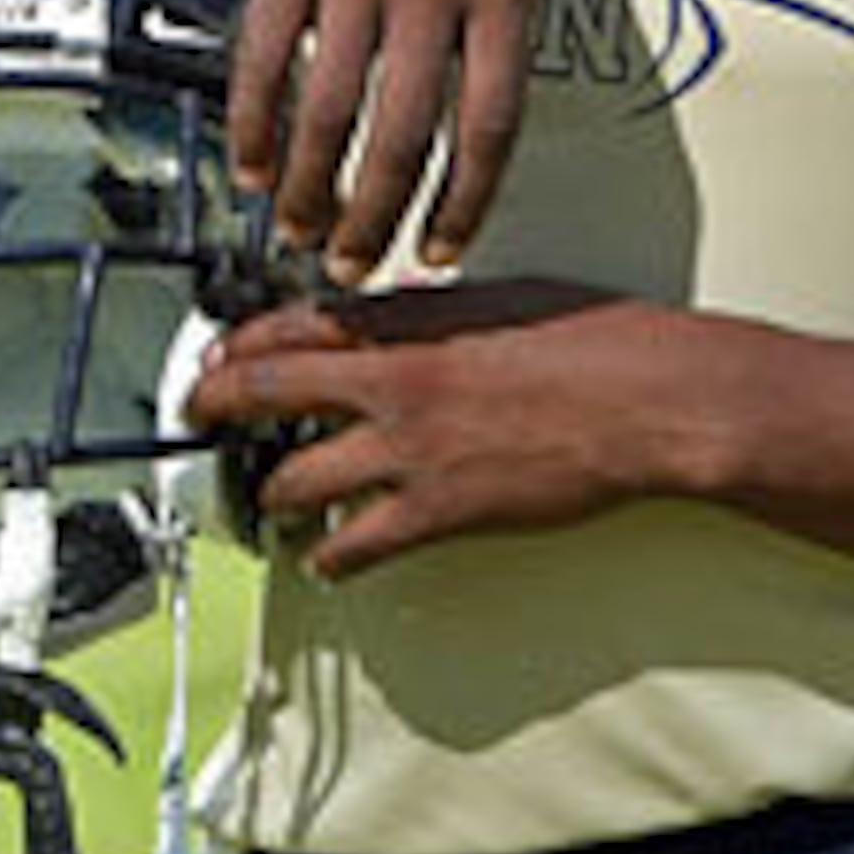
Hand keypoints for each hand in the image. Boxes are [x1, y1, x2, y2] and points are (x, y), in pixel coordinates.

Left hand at [182, 279, 630, 580]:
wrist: (654, 402)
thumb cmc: (607, 343)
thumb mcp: (513, 297)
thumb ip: (445, 310)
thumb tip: (407, 313)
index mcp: (418, 321)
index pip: (296, 323)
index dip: (243, 342)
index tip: (223, 355)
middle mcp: (397, 382)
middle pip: (266, 391)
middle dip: (217, 407)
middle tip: (198, 418)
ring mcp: (409, 452)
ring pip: (292, 479)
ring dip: (273, 491)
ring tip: (271, 498)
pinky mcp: (435, 514)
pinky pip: (348, 546)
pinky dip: (328, 555)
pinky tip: (329, 555)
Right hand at [229, 0, 541, 285]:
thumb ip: (498, 26)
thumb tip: (477, 133)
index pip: (491, 127)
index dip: (464, 203)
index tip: (441, 256)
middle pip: (404, 136)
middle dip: (376, 217)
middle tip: (352, 266)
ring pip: (327, 108)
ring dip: (307, 187)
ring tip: (295, 232)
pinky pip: (265, 53)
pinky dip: (253, 121)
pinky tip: (247, 167)